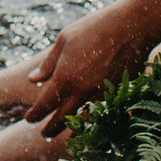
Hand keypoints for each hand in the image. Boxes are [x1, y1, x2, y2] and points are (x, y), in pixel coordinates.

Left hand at [22, 13, 155, 135]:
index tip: (28, 119)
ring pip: (83, 121)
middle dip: (50, 128)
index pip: (44, 105)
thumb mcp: (64, 40)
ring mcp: (102, 95)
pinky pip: (102, 114)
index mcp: (65, 77)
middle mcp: (82, 91)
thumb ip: (48, 64)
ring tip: (64, 133)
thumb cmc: (94, 28)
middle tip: (43, 133)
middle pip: (62, 119)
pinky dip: (93, 121)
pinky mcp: (117, 95)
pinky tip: (87, 121)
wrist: (132, 26)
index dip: (34, 115)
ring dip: (71, 129)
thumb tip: (32, 81)